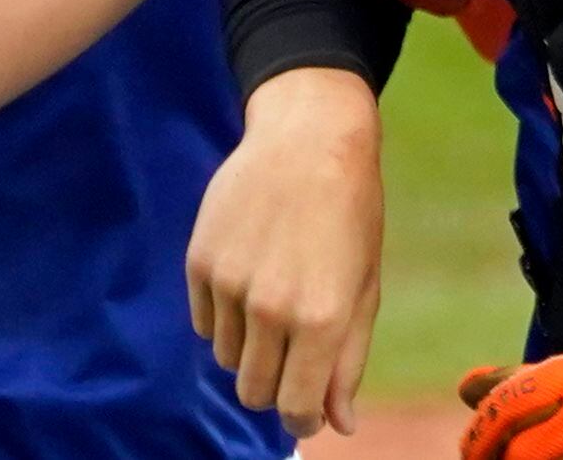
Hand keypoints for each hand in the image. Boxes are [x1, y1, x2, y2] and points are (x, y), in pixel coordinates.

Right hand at [188, 67, 382, 439]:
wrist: (309, 137)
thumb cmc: (350, 214)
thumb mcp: (363, 288)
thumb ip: (347, 362)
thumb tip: (338, 424)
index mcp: (321, 319)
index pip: (294, 410)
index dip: (301, 419)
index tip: (305, 410)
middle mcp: (271, 309)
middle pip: (254, 392)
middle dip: (274, 385)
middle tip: (292, 350)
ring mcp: (230, 285)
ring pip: (227, 359)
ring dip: (249, 346)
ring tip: (274, 296)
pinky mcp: (199, 263)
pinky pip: (204, 324)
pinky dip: (224, 317)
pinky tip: (250, 275)